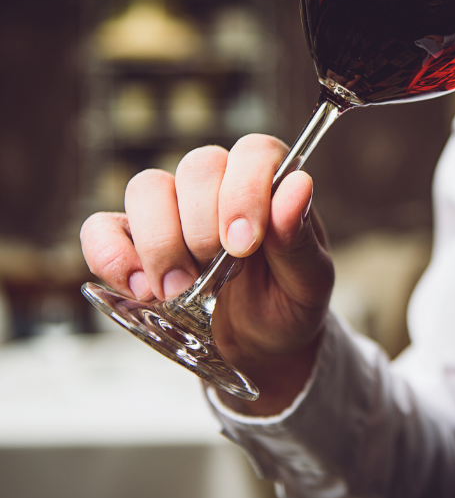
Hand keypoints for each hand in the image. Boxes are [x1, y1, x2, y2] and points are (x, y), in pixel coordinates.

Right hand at [80, 134, 334, 414]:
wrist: (260, 346)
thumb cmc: (289, 302)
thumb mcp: (310, 281)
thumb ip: (300, 238)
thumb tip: (298, 186)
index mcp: (271, 184)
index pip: (254, 152)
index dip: (245, 190)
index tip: (243, 244)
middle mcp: (219, 186)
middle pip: (197, 166)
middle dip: (202, 224)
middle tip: (214, 272)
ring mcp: (172, 210)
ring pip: (146, 188)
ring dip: (159, 242)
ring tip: (177, 291)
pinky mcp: (132, 241)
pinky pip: (102, 227)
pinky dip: (112, 257)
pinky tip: (140, 291)